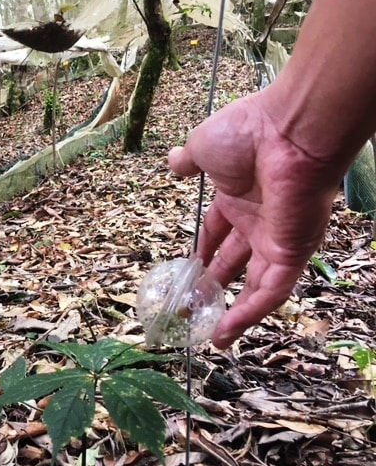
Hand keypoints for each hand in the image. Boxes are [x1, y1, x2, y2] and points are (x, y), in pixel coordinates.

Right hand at [168, 93, 341, 348]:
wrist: (288, 131)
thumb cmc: (246, 133)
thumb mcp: (203, 146)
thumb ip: (189, 159)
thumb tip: (173, 161)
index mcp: (238, 196)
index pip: (218, 230)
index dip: (204, 249)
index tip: (190, 268)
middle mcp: (259, 220)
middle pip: (236, 259)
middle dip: (217, 281)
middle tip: (196, 303)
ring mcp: (277, 238)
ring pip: (257, 284)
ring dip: (235, 309)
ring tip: (212, 334)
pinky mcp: (291, 253)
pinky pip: (271, 292)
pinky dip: (249, 314)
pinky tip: (226, 332)